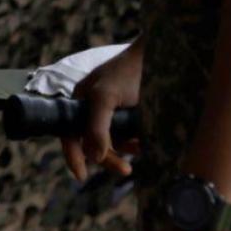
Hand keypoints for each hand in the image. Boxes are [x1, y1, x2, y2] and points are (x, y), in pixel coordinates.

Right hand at [62, 39, 143, 180]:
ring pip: (113, 140)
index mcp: (80, 102)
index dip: (74, 157)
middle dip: (109, 157)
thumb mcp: (107, 97)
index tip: (81, 177)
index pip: (70, 135)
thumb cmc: (129, 70)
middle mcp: (93, 107)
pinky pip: (128, 132)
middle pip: (93, 142)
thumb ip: (97, 127)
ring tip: (140, 146)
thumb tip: (94, 158)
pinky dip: (134, 139)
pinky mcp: (130, 110)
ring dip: (125, 148)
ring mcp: (112, 109)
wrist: (160, 53)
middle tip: (126, 170)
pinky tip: (144, 140)